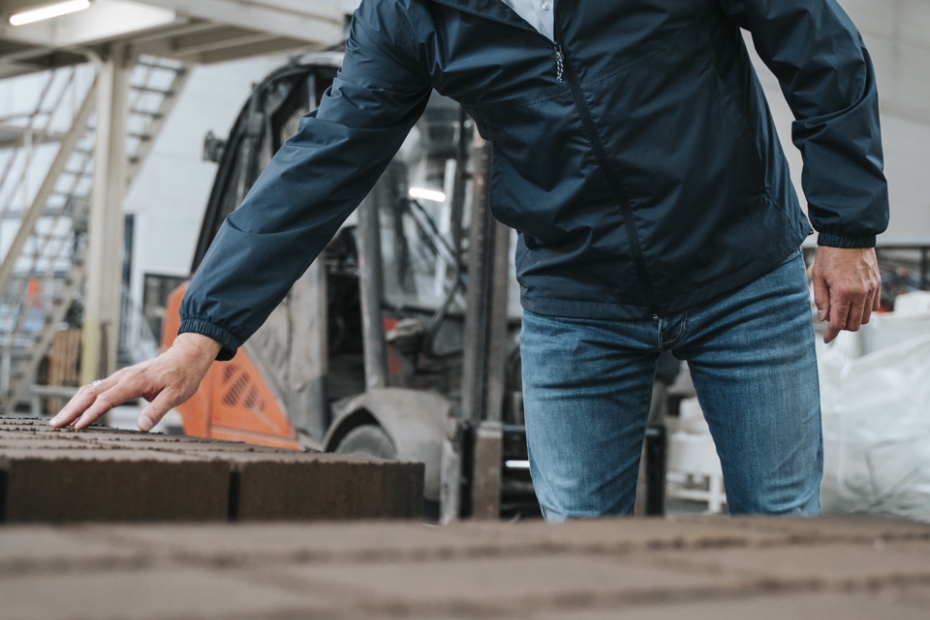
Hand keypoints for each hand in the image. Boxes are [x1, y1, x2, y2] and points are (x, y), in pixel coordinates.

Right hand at [49, 333, 221, 431]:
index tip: (76, 427)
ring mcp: (121, 377)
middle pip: (90, 393)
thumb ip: (158, 410)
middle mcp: (123, 377)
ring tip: (59, 421)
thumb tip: (142, 427)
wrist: (187, 357)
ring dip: (74, 404)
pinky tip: (77, 410)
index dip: (90, 414)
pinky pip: (98, 389)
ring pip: (91, 389)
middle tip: (55, 426)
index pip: (106, 400)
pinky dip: (83, 399)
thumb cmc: (183, 376)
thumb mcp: (176, 395)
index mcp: (134, 381)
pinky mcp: (122, 379)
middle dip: (71, 409)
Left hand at [812, 246, 880, 343]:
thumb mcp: (818, 277)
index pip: (838, 323)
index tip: (827, 339)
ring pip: (865, 317)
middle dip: (842, 327)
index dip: (832, 334)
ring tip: (842, 310)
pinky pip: (874, 306)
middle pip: (854, 324)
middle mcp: (859, 293)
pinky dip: (864, 310)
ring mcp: (870, 289)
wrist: (849, 236)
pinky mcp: (876, 284)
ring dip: (854, 319)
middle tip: (833, 321)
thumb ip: (821, 299)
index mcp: (842, 292)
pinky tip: (854, 303)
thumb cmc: (830, 254)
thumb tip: (823, 317)